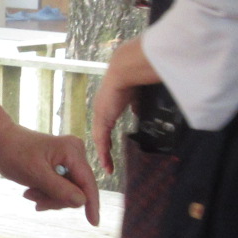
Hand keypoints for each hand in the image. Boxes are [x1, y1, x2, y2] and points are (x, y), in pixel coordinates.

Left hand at [0, 125, 100, 225]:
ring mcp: (69, 158)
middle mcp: (75, 152)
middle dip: (56, 199)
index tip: (94, 223)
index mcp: (72, 151)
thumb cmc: (14, 154)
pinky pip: (61, 186)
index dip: (92, 204)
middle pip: (77, 189)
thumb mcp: (36, 175)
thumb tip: (82, 202)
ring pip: (68, 191)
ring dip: (49, 197)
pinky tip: (32, 192)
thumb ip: (59, 189)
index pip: (88, 183)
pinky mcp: (61, 163)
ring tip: (29, 193)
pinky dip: (47, 193)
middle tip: (33, 199)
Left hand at [91, 38, 159, 175]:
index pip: (104, 125)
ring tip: (107, 166)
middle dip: (103, 148)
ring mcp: (100, 115)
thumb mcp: (135, 95)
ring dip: (103, 153)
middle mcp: (100, 110)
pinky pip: (101, 139)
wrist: (125, 71)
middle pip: (100, 134)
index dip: (106, 137)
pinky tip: (106, 161)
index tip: (109, 147)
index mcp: (107, 104)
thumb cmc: (132, 78)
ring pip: (99, 139)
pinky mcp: (102, 118)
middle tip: (107, 162)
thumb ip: (135, 105)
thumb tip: (137, 112)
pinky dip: (104, 151)